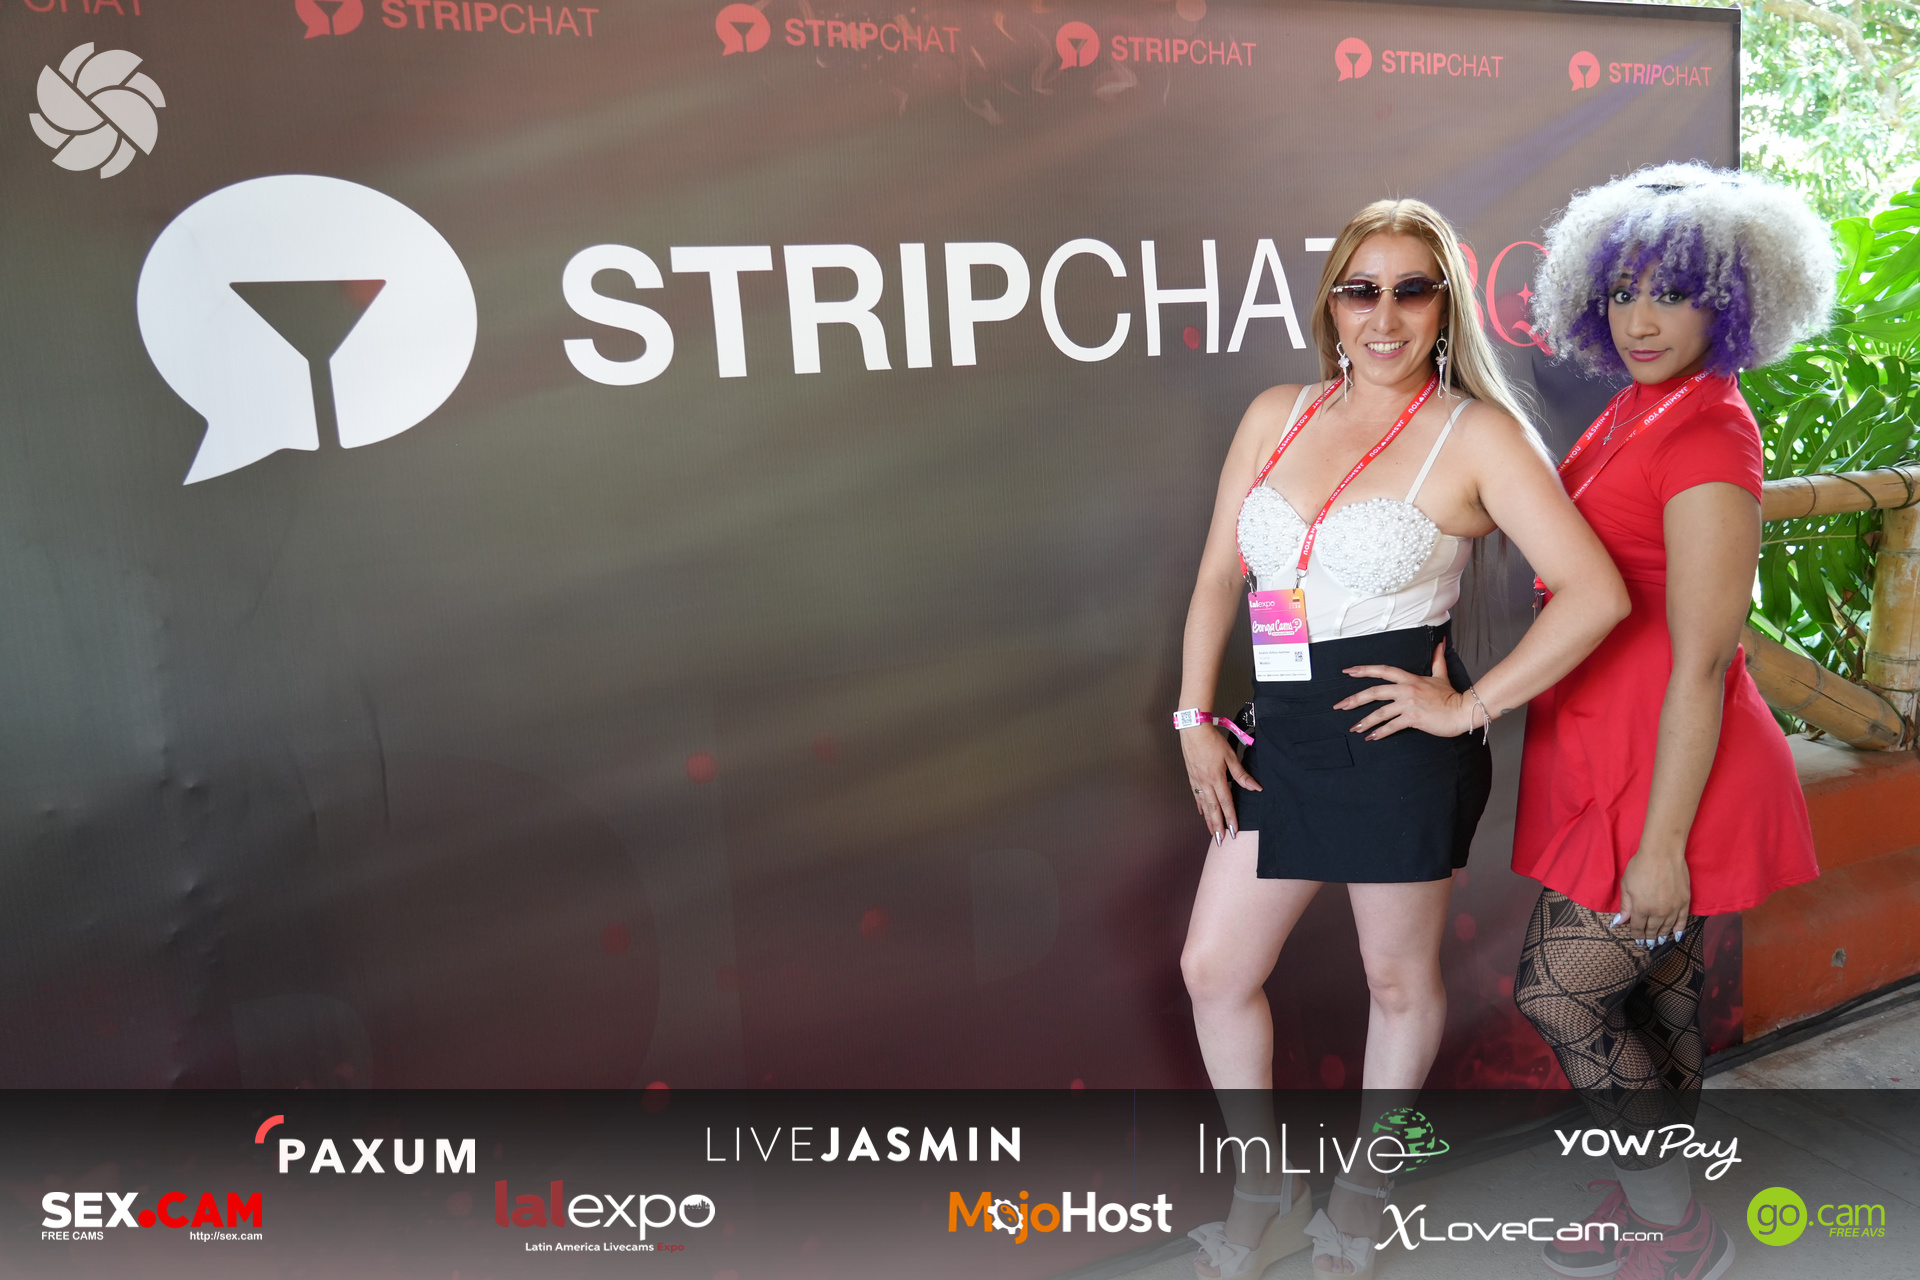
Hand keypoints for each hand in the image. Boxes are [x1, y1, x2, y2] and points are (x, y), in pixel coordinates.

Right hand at [1180, 720, 1260, 844]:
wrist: (1193, 730)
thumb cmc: (1212, 741)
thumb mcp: (1230, 756)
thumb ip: (1241, 774)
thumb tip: (1255, 787)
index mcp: (1216, 778)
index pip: (1226, 803)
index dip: (1230, 818)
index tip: (1234, 831)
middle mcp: (1205, 783)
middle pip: (1213, 809)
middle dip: (1217, 826)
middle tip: (1220, 840)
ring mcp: (1197, 781)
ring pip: (1203, 805)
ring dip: (1208, 820)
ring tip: (1211, 832)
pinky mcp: (1192, 777)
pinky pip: (1196, 795)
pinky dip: (1200, 806)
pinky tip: (1201, 812)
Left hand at [1336, 642, 1474, 739]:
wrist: (1463, 711)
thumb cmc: (1451, 696)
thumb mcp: (1441, 675)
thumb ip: (1438, 660)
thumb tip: (1440, 643)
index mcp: (1410, 679)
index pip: (1383, 670)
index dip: (1364, 670)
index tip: (1348, 671)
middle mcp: (1406, 690)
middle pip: (1374, 692)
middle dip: (1354, 699)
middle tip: (1340, 706)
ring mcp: (1409, 704)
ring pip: (1380, 712)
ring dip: (1364, 721)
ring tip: (1354, 728)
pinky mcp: (1413, 719)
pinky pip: (1392, 726)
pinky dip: (1380, 733)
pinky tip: (1371, 737)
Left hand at [1616, 848, 1690, 943]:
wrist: (1663, 854)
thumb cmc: (1640, 866)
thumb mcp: (1626, 885)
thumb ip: (1625, 906)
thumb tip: (1618, 923)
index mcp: (1641, 908)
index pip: (1638, 927)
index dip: (1636, 935)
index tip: (1637, 941)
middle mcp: (1658, 912)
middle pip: (1653, 930)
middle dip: (1649, 938)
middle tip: (1648, 944)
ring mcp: (1673, 908)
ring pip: (1667, 928)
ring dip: (1662, 936)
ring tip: (1659, 942)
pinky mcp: (1685, 902)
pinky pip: (1682, 921)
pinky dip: (1679, 930)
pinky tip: (1676, 936)